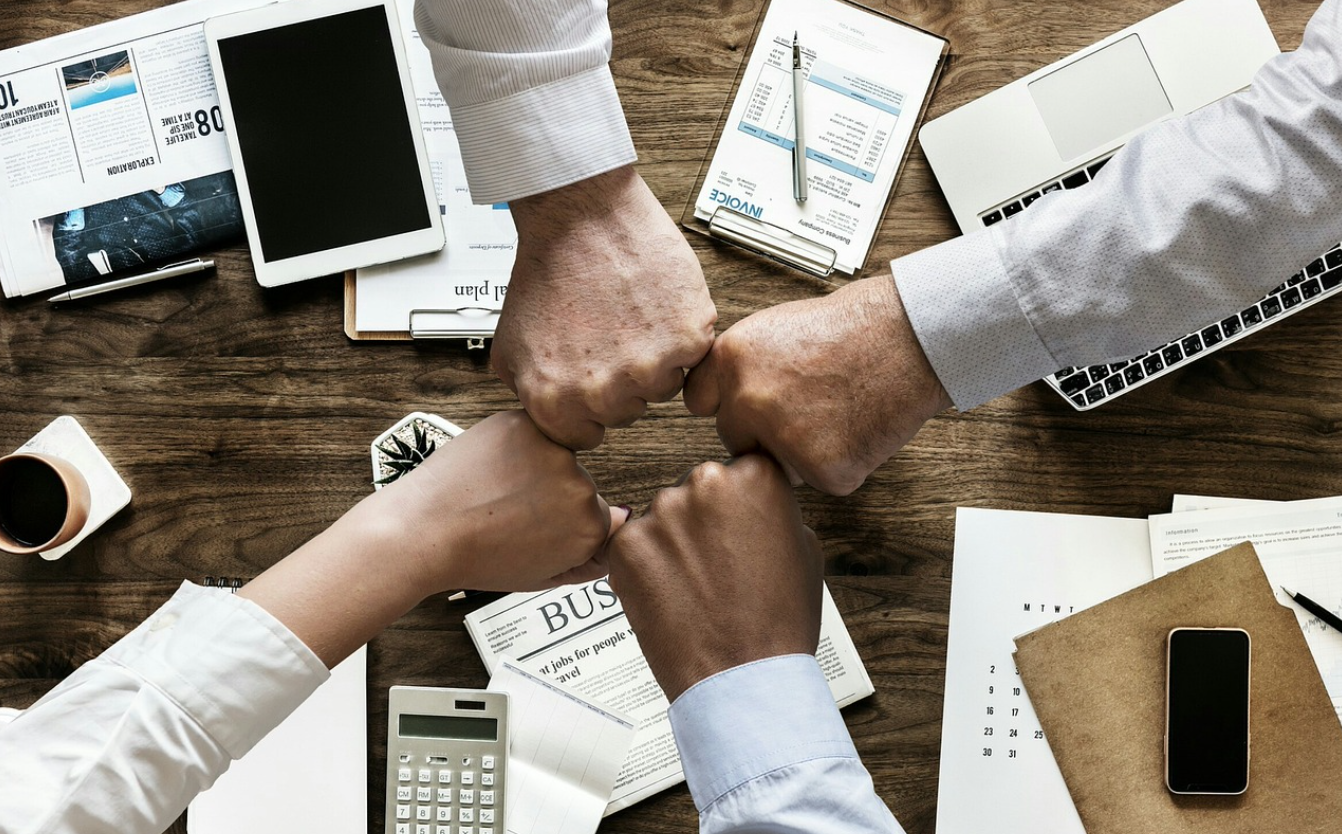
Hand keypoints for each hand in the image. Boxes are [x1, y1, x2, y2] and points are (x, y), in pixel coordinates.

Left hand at [354, 410, 625, 592]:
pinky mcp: (525, 425)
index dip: (562, 524)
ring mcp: (554, 452)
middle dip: (550, 494)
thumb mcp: (540, 575)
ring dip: (533, 467)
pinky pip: (531, 432)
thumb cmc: (473, 558)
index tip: (538, 530)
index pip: (597, 516)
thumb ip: (588, 558)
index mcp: (590, 528)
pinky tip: (489, 470)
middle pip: (578, 484)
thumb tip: (617, 527)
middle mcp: (581, 487)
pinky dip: (513, 445)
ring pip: (555, 456)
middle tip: (510, 513)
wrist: (423, 532)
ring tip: (495, 491)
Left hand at [495, 165, 716, 449]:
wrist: (581, 215)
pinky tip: (653, 305)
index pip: (585, 437)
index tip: (590, 376)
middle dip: (620, 380)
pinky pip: (692, 357)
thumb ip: (530, 394)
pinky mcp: (687, 339)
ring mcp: (648, 368)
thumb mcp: (510, 345)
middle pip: (626, 413)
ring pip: (663, 387)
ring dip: (654, 358)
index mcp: (555, 402)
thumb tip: (550, 418)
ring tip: (630, 316)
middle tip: (608, 334)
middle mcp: (602, 393)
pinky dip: (680, 333)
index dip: (588, 405)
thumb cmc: (547, 270)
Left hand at [605, 455, 822, 701]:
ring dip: (672, 544)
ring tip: (694, 588)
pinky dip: (644, 568)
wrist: (743, 678)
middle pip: (696, 491)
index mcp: (755, 476)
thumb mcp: (805, 550)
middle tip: (717, 567)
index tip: (739, 531)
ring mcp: (661, 512)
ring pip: (663, 518)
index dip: (738, 507)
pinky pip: (632, 545)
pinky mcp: (626, 544)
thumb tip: (752, 505)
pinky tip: (669, 597)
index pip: (739, 472)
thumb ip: (774, 512)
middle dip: (702, 522)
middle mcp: (706, 482)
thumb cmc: (779, 622)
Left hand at [683, 276, 951, 495]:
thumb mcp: (774, 328)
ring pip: (777, 464)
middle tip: (808, 406)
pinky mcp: (823, 469)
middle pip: (735, 438)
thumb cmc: (852, 327)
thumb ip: (741, 367)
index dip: (727, 403)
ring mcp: (783, 438)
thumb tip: (721, 398)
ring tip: (837, 410)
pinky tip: (858, 427)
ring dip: (800, 451)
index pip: (699, 402)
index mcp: (731, 360)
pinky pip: (821, 479)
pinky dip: (841, 462)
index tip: (745, 404)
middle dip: (763, 431)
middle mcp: (748, 400)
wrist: (910, 338)